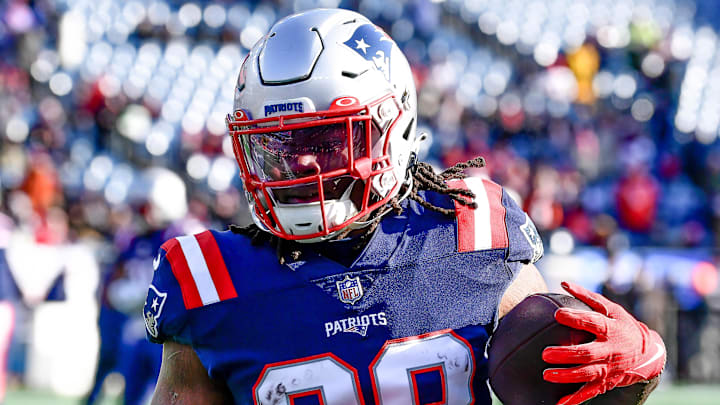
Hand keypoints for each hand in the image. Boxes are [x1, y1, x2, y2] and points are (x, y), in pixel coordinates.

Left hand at [541, 281, 665, 404]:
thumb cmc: (624, 326)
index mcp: (611, 329)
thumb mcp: (611, 309)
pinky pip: (590, 392)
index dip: (576, 319)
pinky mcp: (607, 382)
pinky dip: (575, 399)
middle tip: (545, 353)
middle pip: (587, 353)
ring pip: (587, 374)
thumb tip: (563, 283)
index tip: (558, 314)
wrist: (649, 354)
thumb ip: (587, 297)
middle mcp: (610, 350)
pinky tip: (559, 403)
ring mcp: (609, 368)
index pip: (592, 322)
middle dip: (566, 354)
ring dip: (567, 376)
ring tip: (547, 374)